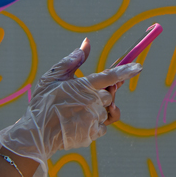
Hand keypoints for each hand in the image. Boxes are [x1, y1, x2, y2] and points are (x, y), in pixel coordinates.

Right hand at [0, 40, 140, 176]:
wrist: (37, 134)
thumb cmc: (44, 102)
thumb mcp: (53, 77)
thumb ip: (72, 60)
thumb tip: (87, 43)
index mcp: (84, 86)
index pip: (110, 76)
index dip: (126, 70)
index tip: (138, 66)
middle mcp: (92, 103)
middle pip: (109, 95)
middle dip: (101, 95)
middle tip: (84, 97)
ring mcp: (93, 119)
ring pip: (107, 111)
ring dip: (97, 110)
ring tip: (78, 112)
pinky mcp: (93, 134)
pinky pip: (103, 127)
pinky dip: (95, 125)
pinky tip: (79, 123)